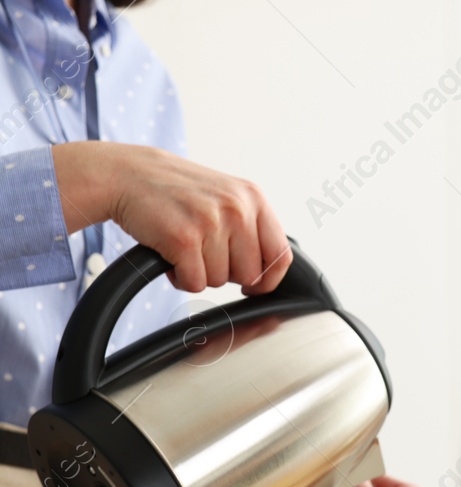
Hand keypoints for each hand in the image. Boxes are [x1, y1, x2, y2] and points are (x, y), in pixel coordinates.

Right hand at [52, 142, 291, 294]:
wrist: (126, 174)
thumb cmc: (177, 191)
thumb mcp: (226, 196)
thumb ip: (251, 226)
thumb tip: (271, 273)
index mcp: (254, 198)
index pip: (280, 255)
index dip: (268, 278)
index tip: (253, 284)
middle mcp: (237, 209)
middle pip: (250, 275)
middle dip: (226, 273)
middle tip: (203, 253)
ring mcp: (211, 223)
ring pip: (220, 281)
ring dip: (199, 273)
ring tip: (184, 248)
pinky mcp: (184, 239)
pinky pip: (195, 283)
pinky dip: (181, 278)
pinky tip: (171, 256)